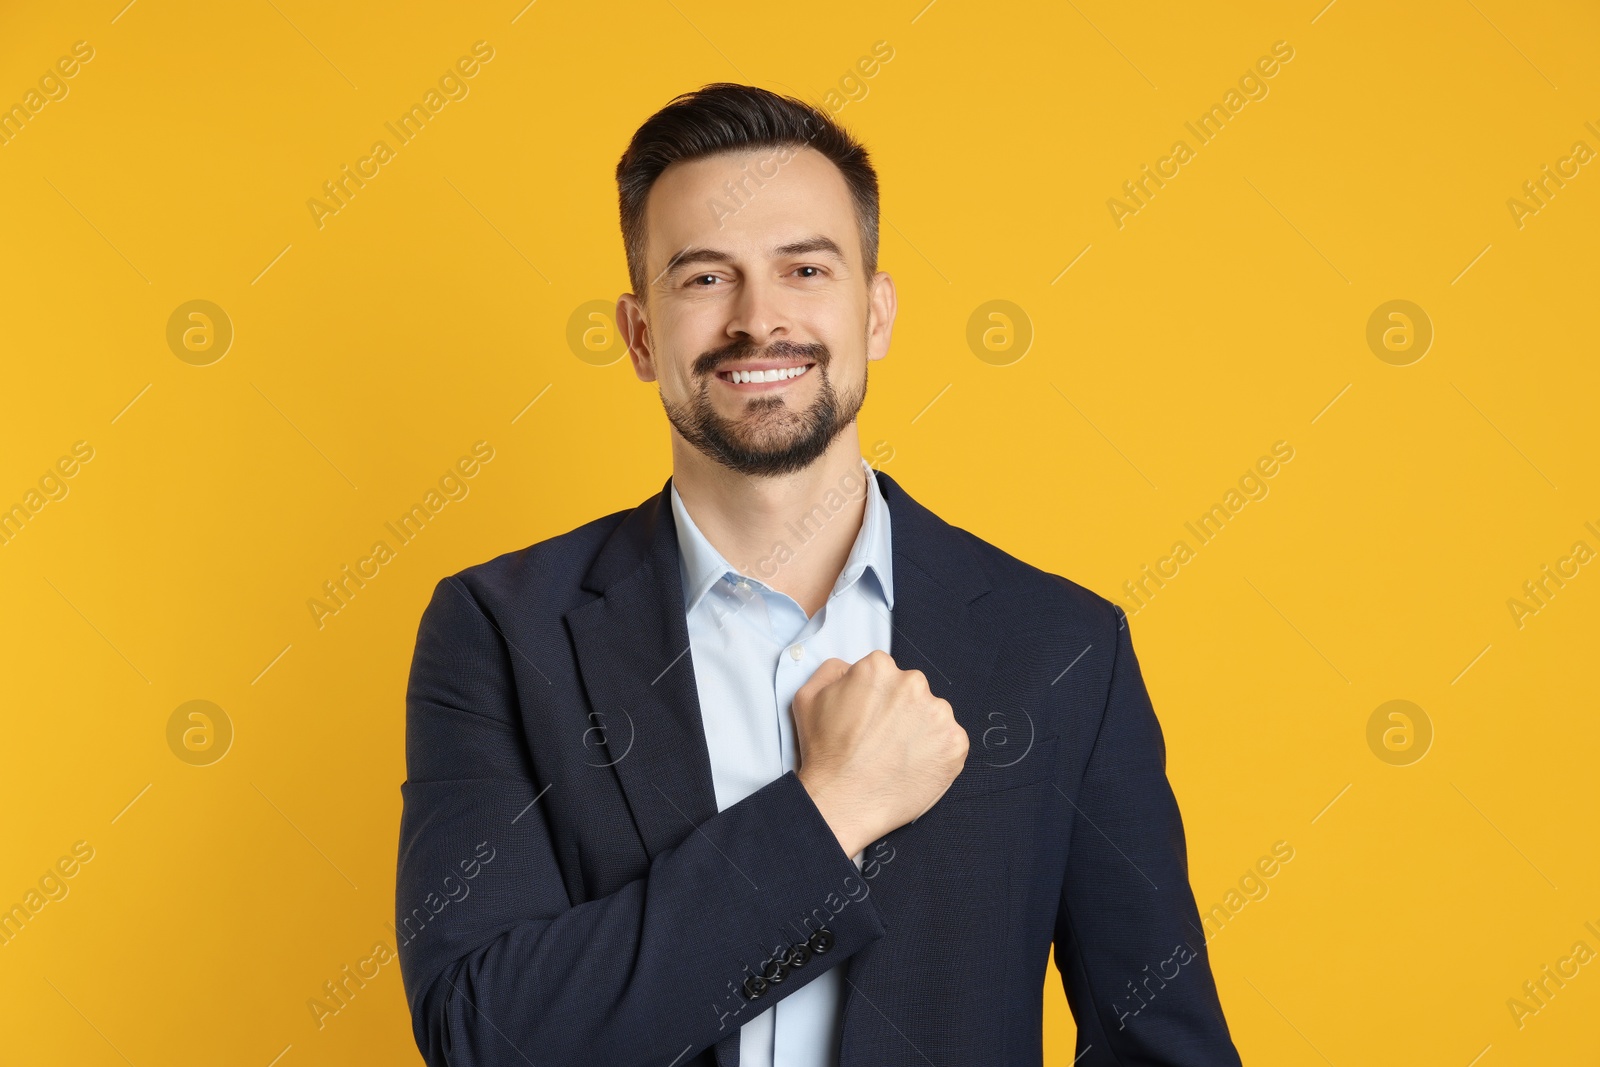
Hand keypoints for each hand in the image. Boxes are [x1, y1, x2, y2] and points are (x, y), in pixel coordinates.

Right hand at [792, 650, 968, 856]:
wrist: (842, 802)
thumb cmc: (824, 754)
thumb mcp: (808, 697)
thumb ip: (832, 671)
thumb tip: (850, 668)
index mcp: (879, 668)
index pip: (885, 674)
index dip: (875, 698)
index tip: (870, 719)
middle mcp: (913, 684)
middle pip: (911, 691)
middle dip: (900, 711)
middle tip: (881, 740)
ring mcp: (938, 714)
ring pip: (932, 716)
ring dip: (919, 731)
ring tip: (895, 757)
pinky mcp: (955, 744)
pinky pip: (950, 742)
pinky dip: (936, 754)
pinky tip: (912, 767)